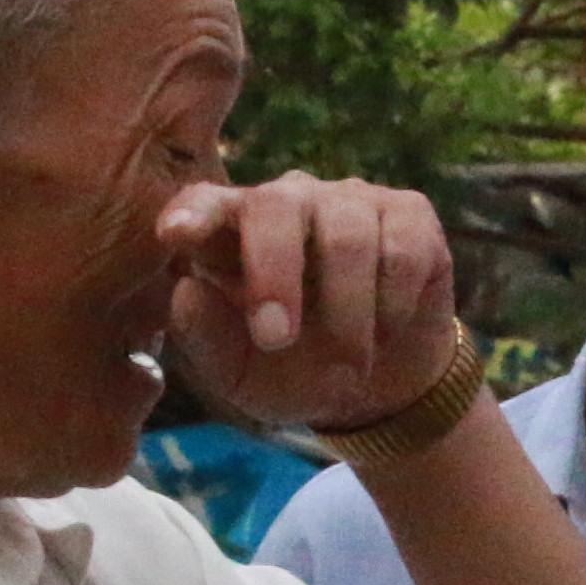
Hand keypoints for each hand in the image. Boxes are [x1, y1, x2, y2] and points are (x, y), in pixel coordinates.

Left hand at [159, 171, 463, 433]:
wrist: (380, 384)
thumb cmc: (294, 372)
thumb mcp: (242, 377)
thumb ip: (207, 339)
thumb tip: (186, 291)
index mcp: (232, 232)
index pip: (203, 202)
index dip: (191, 212)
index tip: (175, 233)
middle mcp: (289, 200)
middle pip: (276, 204)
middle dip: (274, 273)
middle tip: (277, 339)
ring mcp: (352, 200)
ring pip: (347, 235)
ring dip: (346, 314)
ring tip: (349, 364)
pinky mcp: (409, 214)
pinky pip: (402, 250)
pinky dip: (393, 306)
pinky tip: (386, 330)